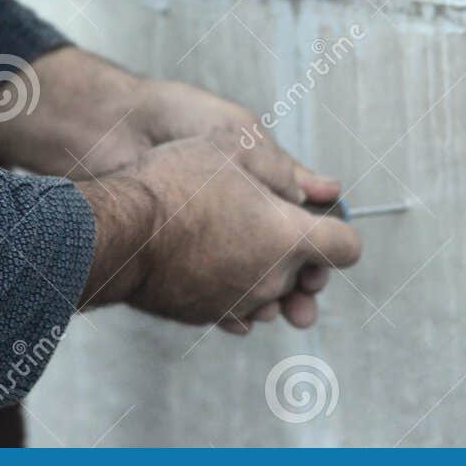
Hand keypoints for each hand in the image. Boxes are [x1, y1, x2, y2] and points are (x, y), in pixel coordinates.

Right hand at [77, 135, 361, 332]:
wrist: (118, 231)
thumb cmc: (175, 183)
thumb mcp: (232, 150)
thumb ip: (281, 170)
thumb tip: (313, 189)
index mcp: (289, 237)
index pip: (347, 248)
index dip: (338, 230)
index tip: (318, 219)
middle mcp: (272, 278)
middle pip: (307, 274)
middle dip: (296, 252)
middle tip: (264, 219)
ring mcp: (239, 303)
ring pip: (270, 292)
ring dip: (262, 269)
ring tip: (230, 234)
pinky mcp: (207, 316)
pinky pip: (236, 305)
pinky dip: (230, 284)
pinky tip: (207, 256)